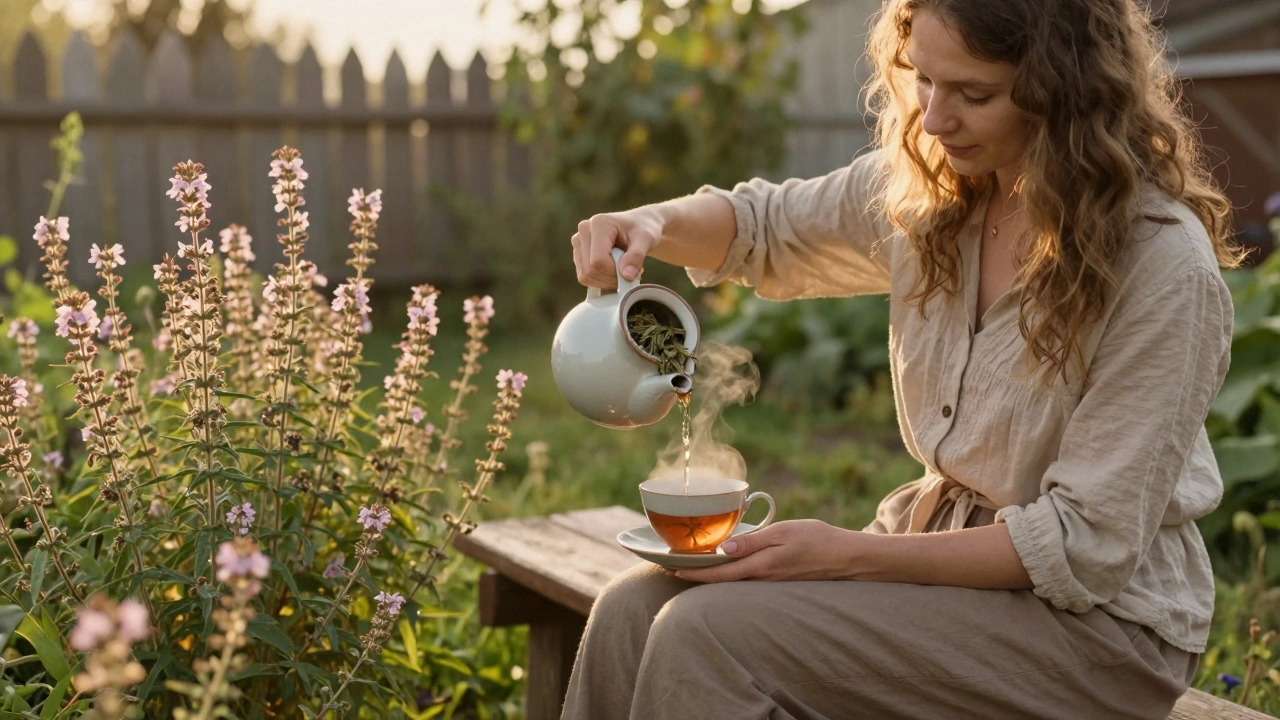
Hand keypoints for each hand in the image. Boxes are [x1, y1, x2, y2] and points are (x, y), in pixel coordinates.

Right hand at [571, 207, 663, 288]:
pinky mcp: (578, 252)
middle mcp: (584, 230)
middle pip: (589, 271)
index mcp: (599, 223)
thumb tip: (627, 276)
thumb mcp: (647, 240)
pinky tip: (614, 271)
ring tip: (623, 269)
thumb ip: (637, 256)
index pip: (598, 261)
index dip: (615, 273)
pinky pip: (585, 277)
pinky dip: (601, 280)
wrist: (640, 225)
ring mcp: (578, 241)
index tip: (634, 269)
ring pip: (585, 277)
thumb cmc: (644, 229)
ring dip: (607, 281)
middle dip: (612, 278)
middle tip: (630, 271)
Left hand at [671, 519, 861, 582]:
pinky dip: (729, 573)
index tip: (670, 569)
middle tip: (670, 567)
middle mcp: (762, 579)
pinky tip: (722, 565)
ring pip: (732, 581)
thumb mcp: (784, 533)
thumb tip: (722, 550)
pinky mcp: (777, 581)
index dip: (692, 573)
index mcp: (761, 567)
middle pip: (721, 581)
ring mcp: (770, 583)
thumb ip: (752, 542)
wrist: (847, 558)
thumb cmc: (817, 539)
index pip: (718, 574)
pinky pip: (746, 579)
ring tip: (688, 565)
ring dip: (710, 575)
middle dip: (696, 575)